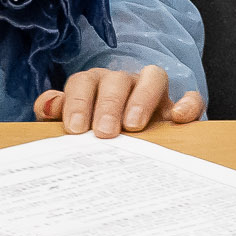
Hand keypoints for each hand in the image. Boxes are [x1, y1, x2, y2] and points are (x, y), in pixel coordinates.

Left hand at [35, 65, 203, 135]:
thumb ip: (58, 115)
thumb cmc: (98, 138)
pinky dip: (187, 104)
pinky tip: (178, 119)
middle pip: (116, 80)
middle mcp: (124, 84)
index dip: (77, 102)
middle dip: (108, 104)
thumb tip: (46, 108)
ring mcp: (154, 94)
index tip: (75, 129)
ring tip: (134, 126)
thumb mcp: (76, 129)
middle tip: (103, 132)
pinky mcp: (180, 108)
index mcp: (95, 86)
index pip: (83, 82)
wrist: (134, 158)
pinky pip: (190, 97)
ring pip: (153, 77)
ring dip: (142, 99)